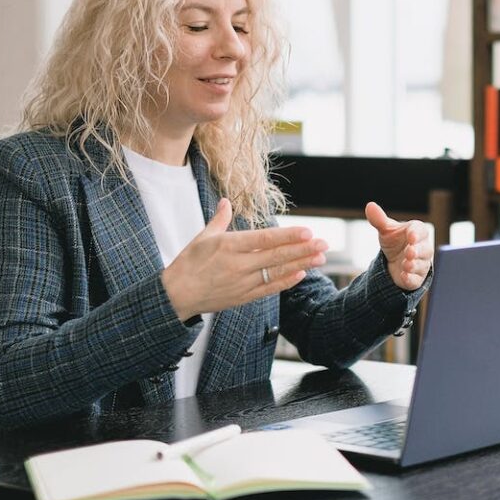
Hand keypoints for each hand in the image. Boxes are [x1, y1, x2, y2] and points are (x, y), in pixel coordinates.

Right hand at [161, 198, 327, 320]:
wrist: (176, 296)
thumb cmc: (188, 264)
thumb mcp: (202, 237)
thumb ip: (219, 219)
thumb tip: (226, 201)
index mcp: (228, 246)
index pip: (264, 239)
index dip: (288, 236)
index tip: (307, 231)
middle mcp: (238, 265)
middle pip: (276, 256)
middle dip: (303, 249)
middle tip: (324, 243)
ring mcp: (242, 283)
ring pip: (277, 272)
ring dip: (301, 264)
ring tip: (320, 258)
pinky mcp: (243, 297)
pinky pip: (269, 288)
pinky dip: (286, 282)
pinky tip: (301, 274)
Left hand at [365, 202, 432, 290]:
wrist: (394, 262)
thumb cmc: (395, 242)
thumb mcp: (386, 231)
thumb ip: (379, 219)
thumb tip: (370, 205)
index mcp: (417, 233)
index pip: (420, 231)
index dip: (416, 234)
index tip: (411, 236)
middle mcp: (423, 248)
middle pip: (425, 249)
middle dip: (417, 251)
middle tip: (410, 252)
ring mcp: (421, 264)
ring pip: (422, 265)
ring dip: (414, 265)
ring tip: (406, 264)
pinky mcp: (416, 279)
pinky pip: (416, 280)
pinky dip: (411, 278)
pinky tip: (404, 276)